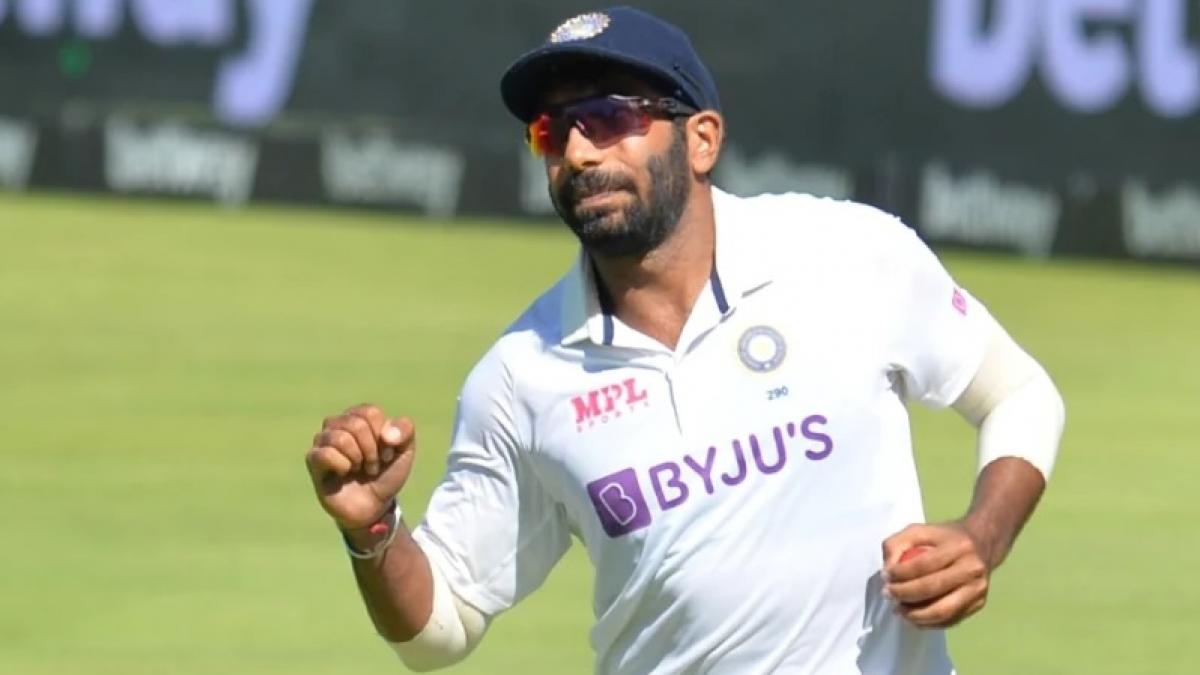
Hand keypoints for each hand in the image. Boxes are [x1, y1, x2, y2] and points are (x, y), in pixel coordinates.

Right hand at [305, 404, 416, 529]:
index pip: (370, 413)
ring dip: (357, 459)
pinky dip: (342, 466)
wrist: (374, 506)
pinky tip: (343, 473)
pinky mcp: (313, 460)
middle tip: (373, 465)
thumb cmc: (386, 474)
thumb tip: (387, 434)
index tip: (386, 453)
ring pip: (340, 438)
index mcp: (359, 417)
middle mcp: (338, 424)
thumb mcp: (405, 451)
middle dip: (371, 450)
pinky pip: (325, 454)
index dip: (383, 436)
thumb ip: (405, 430)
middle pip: (356, 424)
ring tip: (359, 469)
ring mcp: (322, 440)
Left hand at [881, 520, 994, 628]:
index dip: (900, 573)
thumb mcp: (919, 530)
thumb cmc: (945, 537)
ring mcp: (978, 590)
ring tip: (899, 610)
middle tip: (888, 594)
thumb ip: (897, 544)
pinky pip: (950, 620)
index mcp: (958, 547)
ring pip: (943, 610)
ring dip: (915, 615)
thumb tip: (888, 569)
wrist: (983, 543)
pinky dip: (929, 623)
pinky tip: (913, 617)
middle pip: (933, 588)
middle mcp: (972, 569)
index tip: (885, 576)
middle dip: (904, 594)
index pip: (924, 565)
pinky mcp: (978, 604)